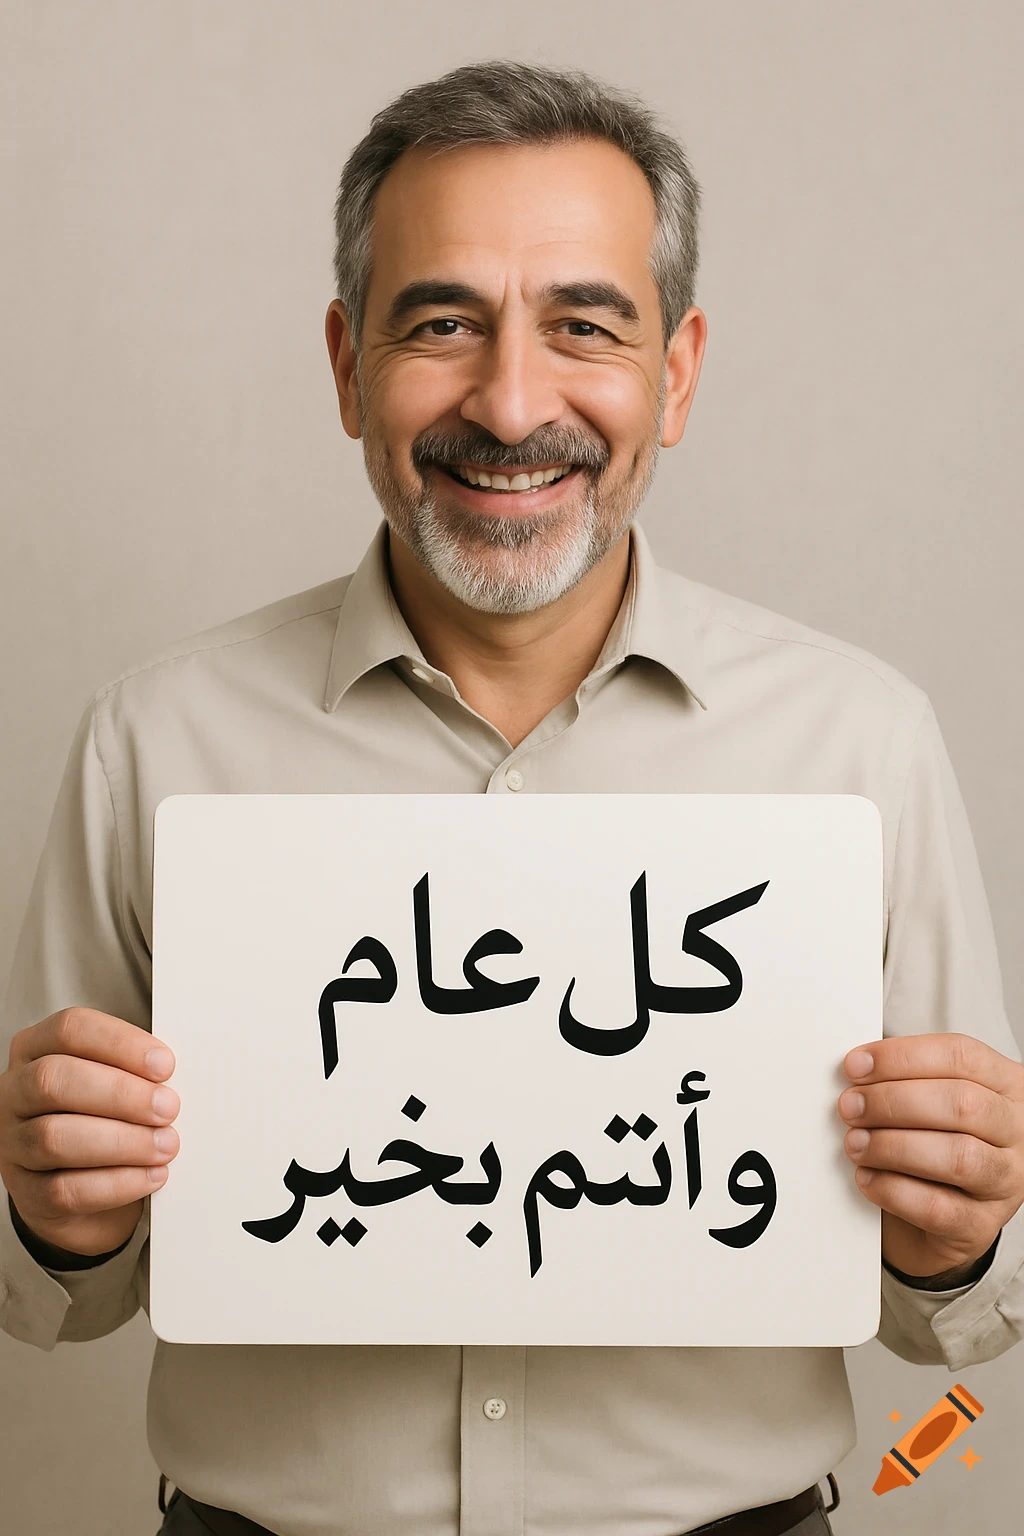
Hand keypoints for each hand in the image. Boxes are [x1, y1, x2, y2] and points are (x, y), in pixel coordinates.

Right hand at [0, 1007, 179, 1256]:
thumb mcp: (112, 1082)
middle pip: (54, 1080)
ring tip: (167, 1145)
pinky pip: (66, 1189)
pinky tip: (152, 1176)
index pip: (70, 1029)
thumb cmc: (103, 1119)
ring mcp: (13, 1144)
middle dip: (121, 1094)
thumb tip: (172, 1078)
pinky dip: (118, 1183)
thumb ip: (135, 1071)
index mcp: (36, 1049)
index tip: (165, 1065)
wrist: (81, 1191)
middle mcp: (15, 1092)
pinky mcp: (27, 1194)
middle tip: (168, 1107)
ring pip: (55, 1137)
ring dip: (123, 1142)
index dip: (120, 1044)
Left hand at [838, 1032, 1023, 1278]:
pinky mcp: (981, 1226)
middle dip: (893, 1101)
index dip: (903, 1057)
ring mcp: (1005, 1181)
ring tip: (856, 1143)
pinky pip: (937, 1208)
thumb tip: (858, 1070)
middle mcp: (1015, 1132)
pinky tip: (868, 1177)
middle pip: (962, 1104)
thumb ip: (905, 1080)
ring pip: (957, 1157)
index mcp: (1006, 1086)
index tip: (857, 1065)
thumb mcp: (929, 1100)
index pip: (962, 1057)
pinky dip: (892, 1190)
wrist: (938, 1219)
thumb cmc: (933, 1144)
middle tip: (851, 1106)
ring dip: (892, 1146)